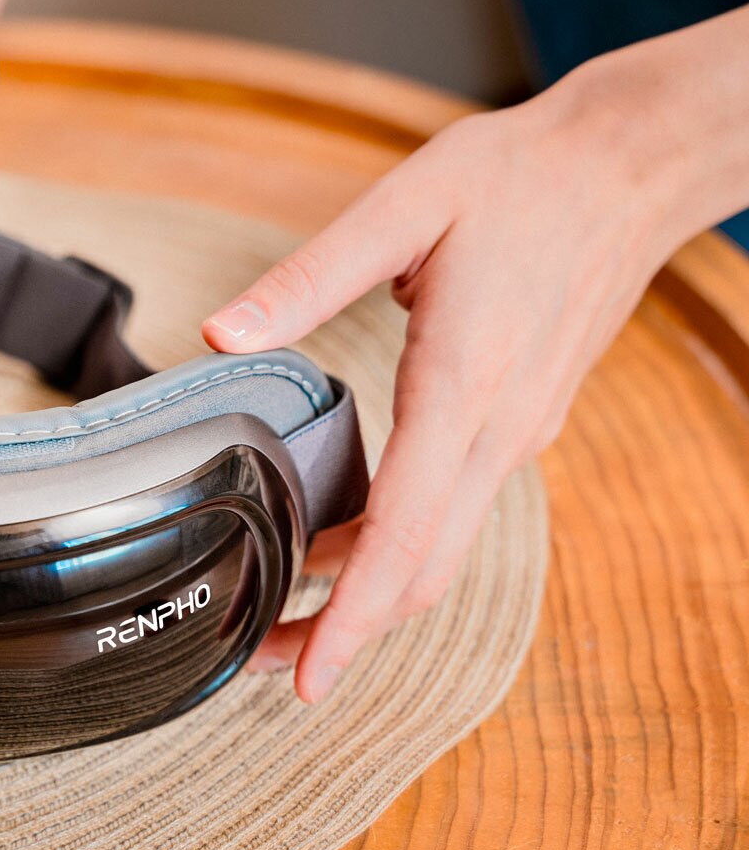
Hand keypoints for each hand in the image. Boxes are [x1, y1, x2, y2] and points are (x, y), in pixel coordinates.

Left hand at [202, 27, 745, 703]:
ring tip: (294, 613)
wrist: (627, 170)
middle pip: (420, 572)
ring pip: (440, 553)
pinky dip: (399, 551)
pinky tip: (347, 544)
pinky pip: (453, 515)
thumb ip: (308, 277)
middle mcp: (496, 433)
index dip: (351, 618)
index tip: (308, 679)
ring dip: (371, 599)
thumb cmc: (521, 181)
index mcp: (462, 386)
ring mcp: (514, 437)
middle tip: (268, 664)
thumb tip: (222, 333)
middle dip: (347, 632)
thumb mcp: (403, 207)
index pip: (403, 535)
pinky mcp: (516, 426)